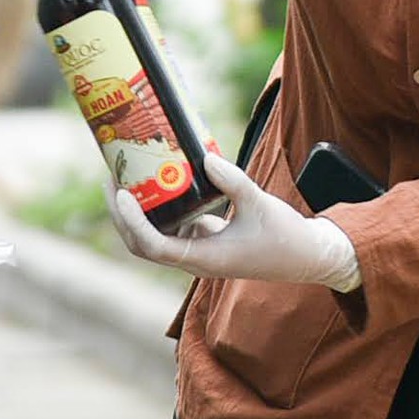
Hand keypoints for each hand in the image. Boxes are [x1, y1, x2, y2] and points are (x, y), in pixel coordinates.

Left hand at [110, 154, 362, 291]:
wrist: (307, 257)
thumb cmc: (285, 237)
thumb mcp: (260, 204)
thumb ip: (233, 182)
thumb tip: (205, 158)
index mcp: (204, 259)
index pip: (153, 245)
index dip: (132, 221)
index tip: (122, 193)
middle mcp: (195, 260)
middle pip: (142, 244)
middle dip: (122, 215)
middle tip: (112, 178)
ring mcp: (198, 252)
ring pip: (153, 237)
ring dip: (135, 212)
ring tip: (125, 177)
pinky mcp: (205, 242)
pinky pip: (172, 227)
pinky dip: (158, 209)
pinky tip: (158, 182)